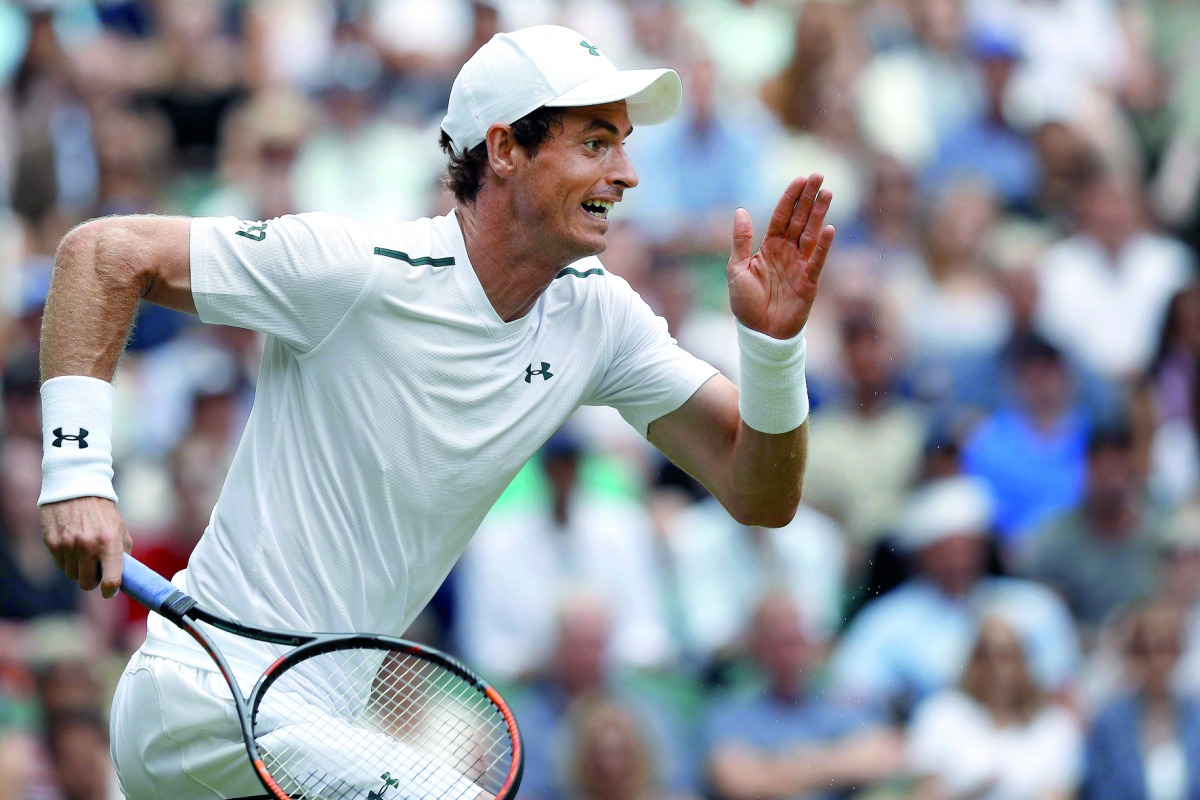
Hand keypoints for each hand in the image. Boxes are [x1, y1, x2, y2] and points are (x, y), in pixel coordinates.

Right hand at [41, 496, 131, 597]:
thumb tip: (123, 576)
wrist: (76, 487)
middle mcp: (88, 546)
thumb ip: (122, 553)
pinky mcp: (52, 544)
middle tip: (96, 569)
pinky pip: (60, 565)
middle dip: (92, 580)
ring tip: (84, 552)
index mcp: (109, 542)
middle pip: (87, 583)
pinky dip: (67, 560)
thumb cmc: (102, 510)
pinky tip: (72, 545)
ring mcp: (67, 546)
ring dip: (79, 569)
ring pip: (72, 575)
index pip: (111, 579)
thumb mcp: (119, 528)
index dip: (110, 590)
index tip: (109, 590)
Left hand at [727, 173, 834, 339]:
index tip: (800, 179)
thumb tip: (741, 210)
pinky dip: (822, 245)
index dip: (790, 198)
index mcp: (768, 247)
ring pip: (811, 234)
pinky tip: (828, 228)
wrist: (759, 333)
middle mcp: (786, 252)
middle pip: (799, 219)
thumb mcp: (737, 268)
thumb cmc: (745, 303)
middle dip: (809, 198)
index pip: (781, 216)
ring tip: (828, 193)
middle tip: (819, 176)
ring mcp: (800, 265)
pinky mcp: (809, 282)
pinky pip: (817, 260)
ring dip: (819, 214)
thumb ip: (741, 240)